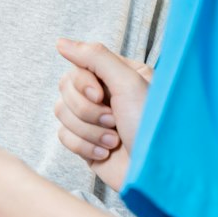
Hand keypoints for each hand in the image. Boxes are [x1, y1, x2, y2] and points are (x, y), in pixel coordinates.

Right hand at [54, 39, 152, 192]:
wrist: (156, 173)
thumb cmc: (152, 126)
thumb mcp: (128, 83)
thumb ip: (95, 57)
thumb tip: (61, 43)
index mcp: (118, 76)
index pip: (78, 67)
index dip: (83, 83)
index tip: (101, 95)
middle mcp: (106, 96)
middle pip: (66, 90)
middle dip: (87, 110)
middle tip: (113, 121)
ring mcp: (95, 121)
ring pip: (62, 113)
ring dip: (89, 130)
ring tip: (115, 140)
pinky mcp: (87, 144)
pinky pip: (64, 137)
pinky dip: (84, 146)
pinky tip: (106, 153)